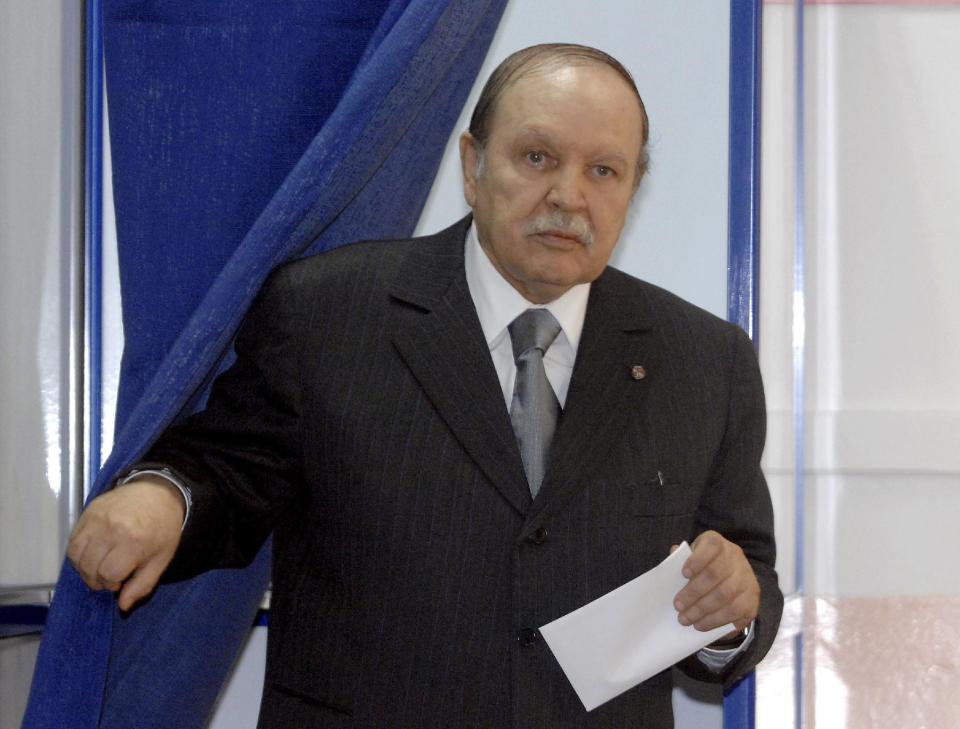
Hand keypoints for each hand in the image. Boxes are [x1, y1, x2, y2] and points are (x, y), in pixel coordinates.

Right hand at [67, 477, 184, 610]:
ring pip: (76, 556)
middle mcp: (111, 529)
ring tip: (99, 566)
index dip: (112, 584)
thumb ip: (143, 584)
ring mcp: (97, 519)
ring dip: (84, 568)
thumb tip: (122, 606)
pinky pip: (72, 542)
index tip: (120, 580)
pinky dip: (78, 553)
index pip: (108, 575)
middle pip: (90, 568)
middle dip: (97, 579)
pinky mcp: (88, 512)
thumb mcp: (162, 558)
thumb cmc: (163, 527)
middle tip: (109, 576)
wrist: (158, 492)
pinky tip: (93, 554)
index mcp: (133, 542)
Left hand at [672, 530, 759, 635]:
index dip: (697, 559)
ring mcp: (747, 578)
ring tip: (686, 619)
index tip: (684, 573)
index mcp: (717, 543)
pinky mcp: (752, 599)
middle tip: (678, 606)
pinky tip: (701, 625)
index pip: (711, 545)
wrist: (730, 578)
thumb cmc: (702, 567)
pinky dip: (715, 620)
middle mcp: (735, 557)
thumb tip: (672, 562)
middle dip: (693, 593)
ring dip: (702, 610)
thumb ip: (680, 560)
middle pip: (715, 574)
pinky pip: (735, 612)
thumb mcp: (690, 558)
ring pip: (725, 595)